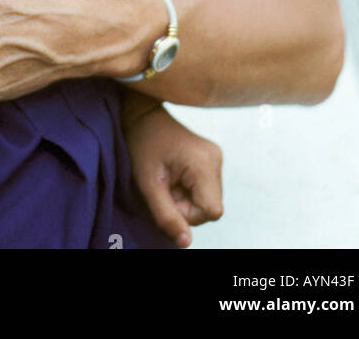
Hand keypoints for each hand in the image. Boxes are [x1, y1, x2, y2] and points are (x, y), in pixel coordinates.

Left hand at [122, 99, 222, 246]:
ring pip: (209, 200)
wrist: (142, 115)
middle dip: (186, 206)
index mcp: (203, 162)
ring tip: (168, 178)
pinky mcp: (212, 158)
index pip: (211, 211)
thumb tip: (186, 243)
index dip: (188, 214)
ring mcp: (216, 157)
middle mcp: (216, 159)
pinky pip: (206, 189)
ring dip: (187, 199)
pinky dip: (190, 190)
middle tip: (165, 186)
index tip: (168, 197)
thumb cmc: (142, 145)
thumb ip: (166, 215)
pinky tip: (175, 175)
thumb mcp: (148, 184)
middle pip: (211, 207)